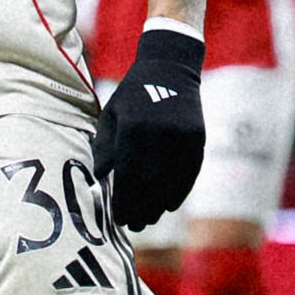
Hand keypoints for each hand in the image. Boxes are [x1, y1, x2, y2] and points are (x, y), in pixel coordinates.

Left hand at [92, 29, 205, 230]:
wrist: (170, 68)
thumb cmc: (134, 93)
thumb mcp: (113, 114)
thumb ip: (105, 146)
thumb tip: (97, 178)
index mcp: (134, 129)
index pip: (127, 176)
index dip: (123, 200)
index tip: (117, 217)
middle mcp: (159, 136)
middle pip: (149, 185)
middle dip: (139, 209)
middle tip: (131, 225)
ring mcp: (182, 139)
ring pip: (170, 184)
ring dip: (158, 207)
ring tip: (147, 220)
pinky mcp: (197, 141)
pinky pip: (188, 175)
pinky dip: (178, 193)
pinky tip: (168, 206)